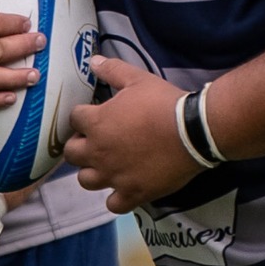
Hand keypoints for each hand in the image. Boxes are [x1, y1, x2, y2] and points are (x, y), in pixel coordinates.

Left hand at [64, 57, 198, 213]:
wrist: (193, 131)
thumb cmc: (164, 103)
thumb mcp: (138, 79)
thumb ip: (112, 70)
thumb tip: (93, 60)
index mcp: (96, 123)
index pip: (73, 119)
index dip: (83, 116)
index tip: (94, 115)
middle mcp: (98, 152)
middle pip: (71, 153)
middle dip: (80, 145)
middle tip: (95, 141)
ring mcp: (114, 176)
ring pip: (86, 180)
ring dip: (92, 172)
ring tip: (106, 165)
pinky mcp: (133, 193)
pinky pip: (113, 205)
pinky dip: (116, 198)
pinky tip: (125, 187)